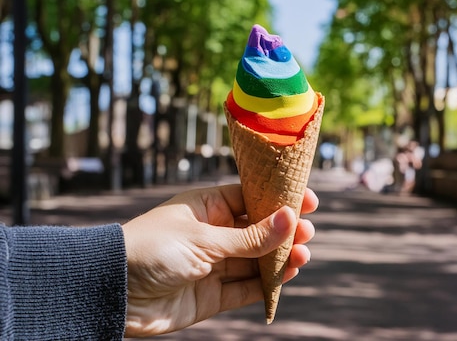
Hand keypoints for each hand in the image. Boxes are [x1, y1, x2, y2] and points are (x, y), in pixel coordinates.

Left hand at [122, 184, 317, 336]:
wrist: (111, 292)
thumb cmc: (151, 250)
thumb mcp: (203, 238)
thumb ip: (249, 236)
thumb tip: (289, 219)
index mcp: (206, 208)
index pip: (249, 198)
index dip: (278, 200)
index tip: (306, 200)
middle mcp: (211, 234)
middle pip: (257, 230)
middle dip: (283, 231)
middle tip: (307, 232)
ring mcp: (212, 265)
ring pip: (255, 260)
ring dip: (280, 257)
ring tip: (303, 254)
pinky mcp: (211, 294)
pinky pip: (246, 287)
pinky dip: (267, 283)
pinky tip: (287, 275)